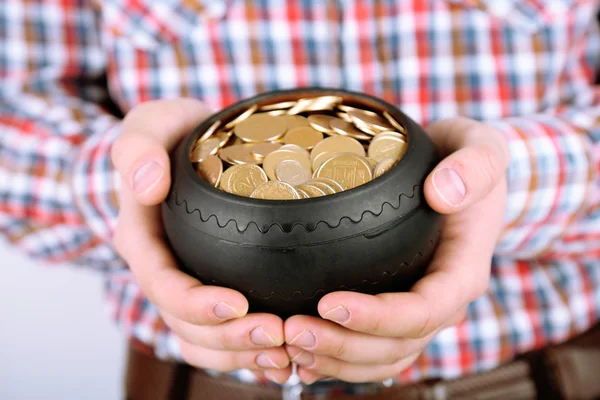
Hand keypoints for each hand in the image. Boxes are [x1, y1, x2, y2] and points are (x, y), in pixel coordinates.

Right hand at [111, 99, 289, 378]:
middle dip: (230, 338)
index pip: (162, 286)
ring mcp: (189, 285)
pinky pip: (223, 339)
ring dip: (243, 355)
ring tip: (287, 355)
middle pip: (188, 325)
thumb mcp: (152, 124)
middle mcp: (164, 272)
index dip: (196, 304)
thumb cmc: (173, 134)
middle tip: (279, 335)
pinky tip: (284, 358)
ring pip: (206, 341)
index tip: (239, 304)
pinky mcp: (213, 289)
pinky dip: (248, 355)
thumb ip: (139, 148)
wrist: (194, 145)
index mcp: (144, 241)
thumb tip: (148, 186)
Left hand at [282, 117, 508, 383]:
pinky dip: (339, 361)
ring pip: (383, 359)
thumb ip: (474, 166)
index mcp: (463, 272)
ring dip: (335, 361)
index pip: (424, 311)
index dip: (377, 317)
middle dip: (343, 346)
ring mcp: (420, 311)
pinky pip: (373, 352)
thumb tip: (443, 193)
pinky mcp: (398, 311)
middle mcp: (442, 303)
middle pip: (396, 346)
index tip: (328, 303)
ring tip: (288, 345)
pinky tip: (301, 358)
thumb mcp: (480, 148)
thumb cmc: (468, 161)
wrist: (464, 177)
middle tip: (290, 331)